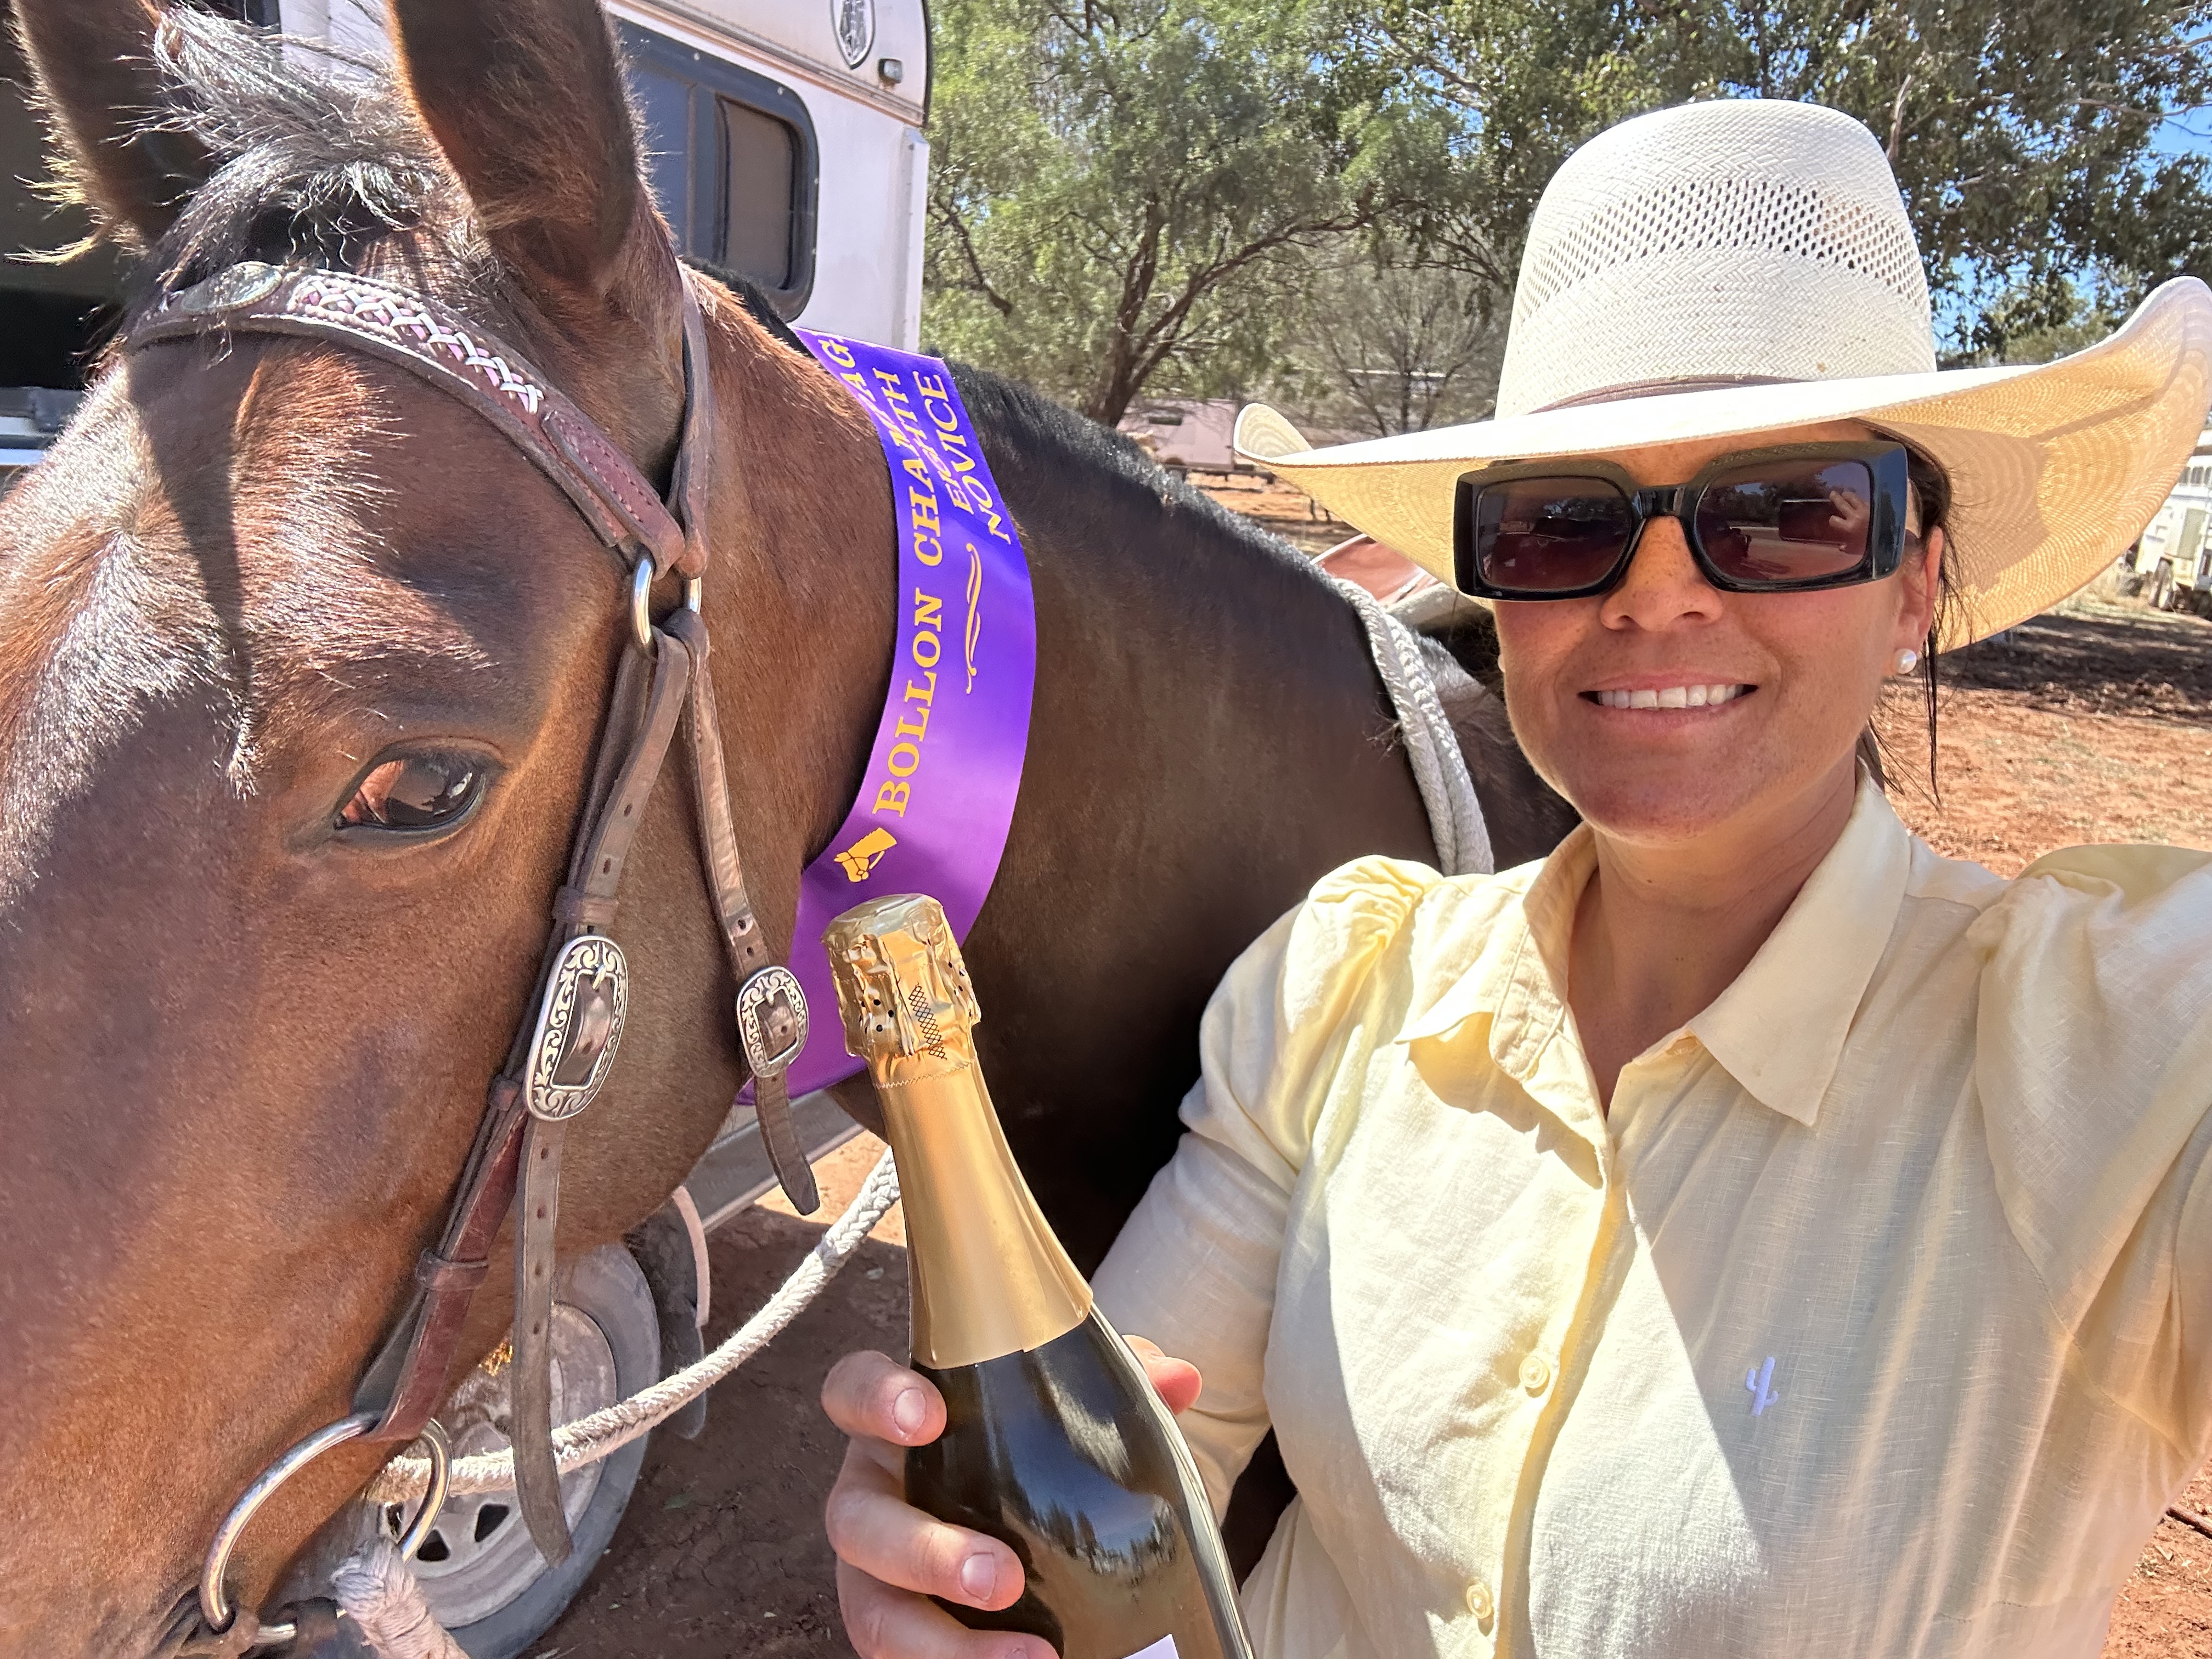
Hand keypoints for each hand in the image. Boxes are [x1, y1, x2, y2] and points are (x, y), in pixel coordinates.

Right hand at [821, 1338, 1202, 1657]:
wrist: (1039, 1538)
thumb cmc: (1039, 1453)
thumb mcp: (1072, 1417)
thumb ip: (1120, 1387)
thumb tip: (1179, 1379)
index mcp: (898, 1425)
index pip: (852, 1391)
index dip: (875, 1397)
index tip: (928, 1416)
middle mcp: (872, 1497)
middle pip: (855, 1520)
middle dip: (922, 1552)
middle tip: (999, 1577)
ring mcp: (874, 1577)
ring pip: (873, 1612)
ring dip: (946, 1643)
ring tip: (1032, 1656)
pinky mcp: (896, 1636)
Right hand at [1826, 485, 1870, 545]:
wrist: (1891, 540)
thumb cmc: (1872, 546)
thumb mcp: (1856, 550)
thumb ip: (1847, 548)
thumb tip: (1841, 547)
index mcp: (1849, 527)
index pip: (1834, 520)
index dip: (1832, 520)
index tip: (1833, 520)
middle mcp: (1855, 516)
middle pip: (1841, 504)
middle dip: (1835, 498)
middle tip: (1833, 493)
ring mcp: (1865, 509)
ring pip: (1853, 497)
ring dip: (1847, 494)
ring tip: (1845, 493)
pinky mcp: (1874, 506)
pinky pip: (1864, 499)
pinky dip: (1859, 498)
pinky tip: (1858, 499)